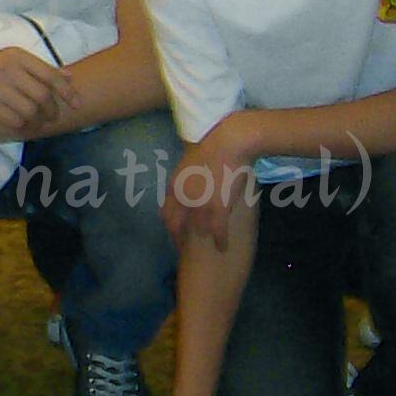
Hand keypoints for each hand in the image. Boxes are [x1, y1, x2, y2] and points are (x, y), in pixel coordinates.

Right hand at [0, 48, 71, 134]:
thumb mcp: (9, 61)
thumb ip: (39, 68)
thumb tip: (69, 76)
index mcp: (16, 56)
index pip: (50, 75)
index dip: (67, 92)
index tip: (77, 103)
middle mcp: (7, 69)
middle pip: (43, 96)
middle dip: (53, 110)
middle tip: (54, 118)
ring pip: (31, 111)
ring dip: (38, 121)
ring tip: (39, 123)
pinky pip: (15, 120)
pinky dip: (23, 126)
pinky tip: (23, 126)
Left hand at [162, 117, 256, 248]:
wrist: (228, 142)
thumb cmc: (212, 146)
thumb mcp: (190, 160)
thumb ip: (186, 173)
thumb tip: (187, 175)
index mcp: (174, 185)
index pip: (166, 212)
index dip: (171, 224)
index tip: (176, 233)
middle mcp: (182, 198)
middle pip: (177, 226)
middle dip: (180, 240)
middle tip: (185, 250)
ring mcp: (199, 204)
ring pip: (198, 231)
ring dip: (201, 243)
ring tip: (205, 253)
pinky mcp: (218, 208)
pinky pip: (217, 231)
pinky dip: (220, 241)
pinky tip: (223, 248)